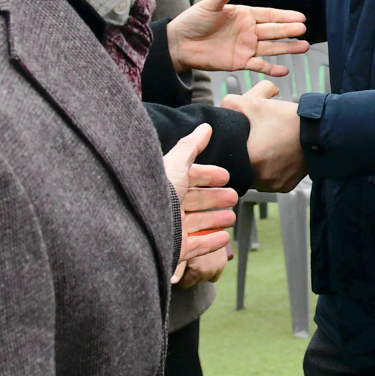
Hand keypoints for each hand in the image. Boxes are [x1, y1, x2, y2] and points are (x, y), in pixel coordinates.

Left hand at [162, 124, 236, 281]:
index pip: (191, 177)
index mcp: (168, 184)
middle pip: (196, 200)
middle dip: (216, 198)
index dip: (208, 175)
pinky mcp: (176, 248)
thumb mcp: (176, 163)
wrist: (142, 229)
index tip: (224, 177)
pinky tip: (224, 238)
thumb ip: (191, 145)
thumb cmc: (158, 194)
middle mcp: (168, 206)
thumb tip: (205, 127)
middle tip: (233, 197)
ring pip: (198, 222)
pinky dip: (212, 242)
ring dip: (216, 219)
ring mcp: (172, 228)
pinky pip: (197, 246)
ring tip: (230, 218)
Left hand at [165, 0, 310, 76]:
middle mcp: (248, 31)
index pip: (269, 15)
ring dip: (287, 48)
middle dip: (290, 30)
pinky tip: (284, 69)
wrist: (178, 44)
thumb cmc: (192, 21)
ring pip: (271, 48)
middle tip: (304, 29)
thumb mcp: (210, 4)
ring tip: (304, 47)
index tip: (301, 16)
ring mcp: (245, 47)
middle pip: (274, 31)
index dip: (285, 16)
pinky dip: (271, 68)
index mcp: (244, 15)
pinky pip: (258, 65)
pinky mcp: (239, 62)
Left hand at [220, 79, 307, 191]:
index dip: (232, 150)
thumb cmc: (290, 119)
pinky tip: (277, 158)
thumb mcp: (257, 104)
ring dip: (257, 168)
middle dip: (245, 158)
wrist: (322, 130)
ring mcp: (274, 185)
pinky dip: (272, 172)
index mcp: (251, 161)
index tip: (238, 143)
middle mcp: (262, 179)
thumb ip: (232, 103)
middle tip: (252, 144)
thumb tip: (221, 106)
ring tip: (266, 150)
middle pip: (241, 170)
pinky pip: (271, 182)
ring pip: (256, 178)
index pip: (228, 161)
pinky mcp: (285, 187)